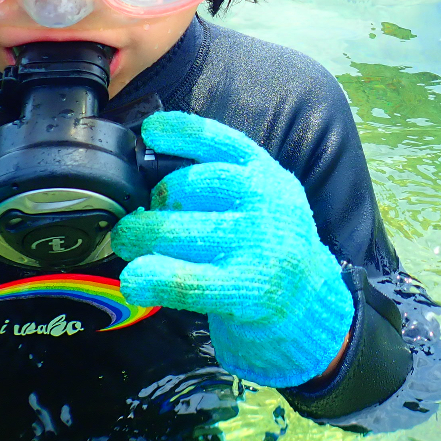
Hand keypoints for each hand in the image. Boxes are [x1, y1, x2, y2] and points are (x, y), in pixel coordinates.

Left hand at [113, 112, 353, 388]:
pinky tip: (136, 282)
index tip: (150, 132)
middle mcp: (266, 201)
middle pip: (186, 186)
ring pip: (177, 230)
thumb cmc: (268, 251)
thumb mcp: (260, 203)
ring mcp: (260, 244)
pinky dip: (153, 278)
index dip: (180, 131)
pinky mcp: (250, 288)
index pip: (218, 141)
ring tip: (128, 247)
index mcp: (265, 174)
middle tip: (132, 226)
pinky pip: (187, 279)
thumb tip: (147, 172)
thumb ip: (220, 184)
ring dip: (139, 238)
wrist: (311, 309)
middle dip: (149, 204)